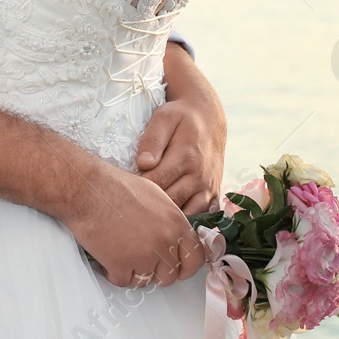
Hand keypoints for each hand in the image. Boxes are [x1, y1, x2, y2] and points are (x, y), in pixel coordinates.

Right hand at [61, 160, 207, 288]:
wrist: (89, 190)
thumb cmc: (116, 187)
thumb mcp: (155, 196)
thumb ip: (169, 220)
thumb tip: (173, 236)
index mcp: (176, 223)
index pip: (196, 257)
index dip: (186, 266)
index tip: (177, 267)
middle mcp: (164, 241)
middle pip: (170, 275)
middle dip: (156, 271)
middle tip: (143, 261)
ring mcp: (144, 255)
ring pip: (147, 281)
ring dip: (135, 273)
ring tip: (124, 256)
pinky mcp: (121, 265)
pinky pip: (124, 281)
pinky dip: (115, 273)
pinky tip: (109, 258)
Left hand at [136, 49, 227, 214]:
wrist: (209, 119)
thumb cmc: (181, 117)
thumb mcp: (164, 118)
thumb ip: (152, 140)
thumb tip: (143, 163)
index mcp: (186, 157)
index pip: (156, 183)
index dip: (138, 188)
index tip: (125, 188)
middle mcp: (200, 176)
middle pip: (170, 203)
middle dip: (150, 206)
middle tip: (132, 204)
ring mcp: (208, 188)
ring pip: (186, 215)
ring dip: (168, 217)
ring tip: (149, 214)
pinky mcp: (213, 195)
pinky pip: (200, 217)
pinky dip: (186, 221)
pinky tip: (170, 218)